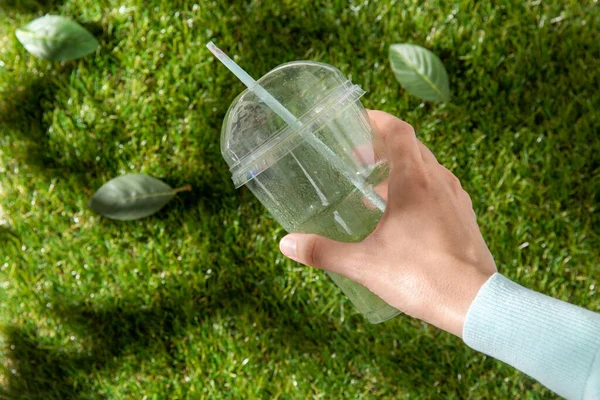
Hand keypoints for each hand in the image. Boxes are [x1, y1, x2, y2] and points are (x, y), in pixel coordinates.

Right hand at [278, 110, 496, 336]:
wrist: (475, 302)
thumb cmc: (420, 276)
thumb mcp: (364, 263)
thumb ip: (324, 251)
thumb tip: (287, 244)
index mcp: (415, 180)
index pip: (399, 131)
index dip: (379, 119)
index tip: (361, 119)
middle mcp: (439, 181)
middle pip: (412, 146)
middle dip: (385, 145)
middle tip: (360, 156)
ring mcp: (456, 198)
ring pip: (428, 168)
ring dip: (402, 168)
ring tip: (377, 187)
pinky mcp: (465, 217)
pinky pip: (440, 189)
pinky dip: (419, 189)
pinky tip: (405, 215)